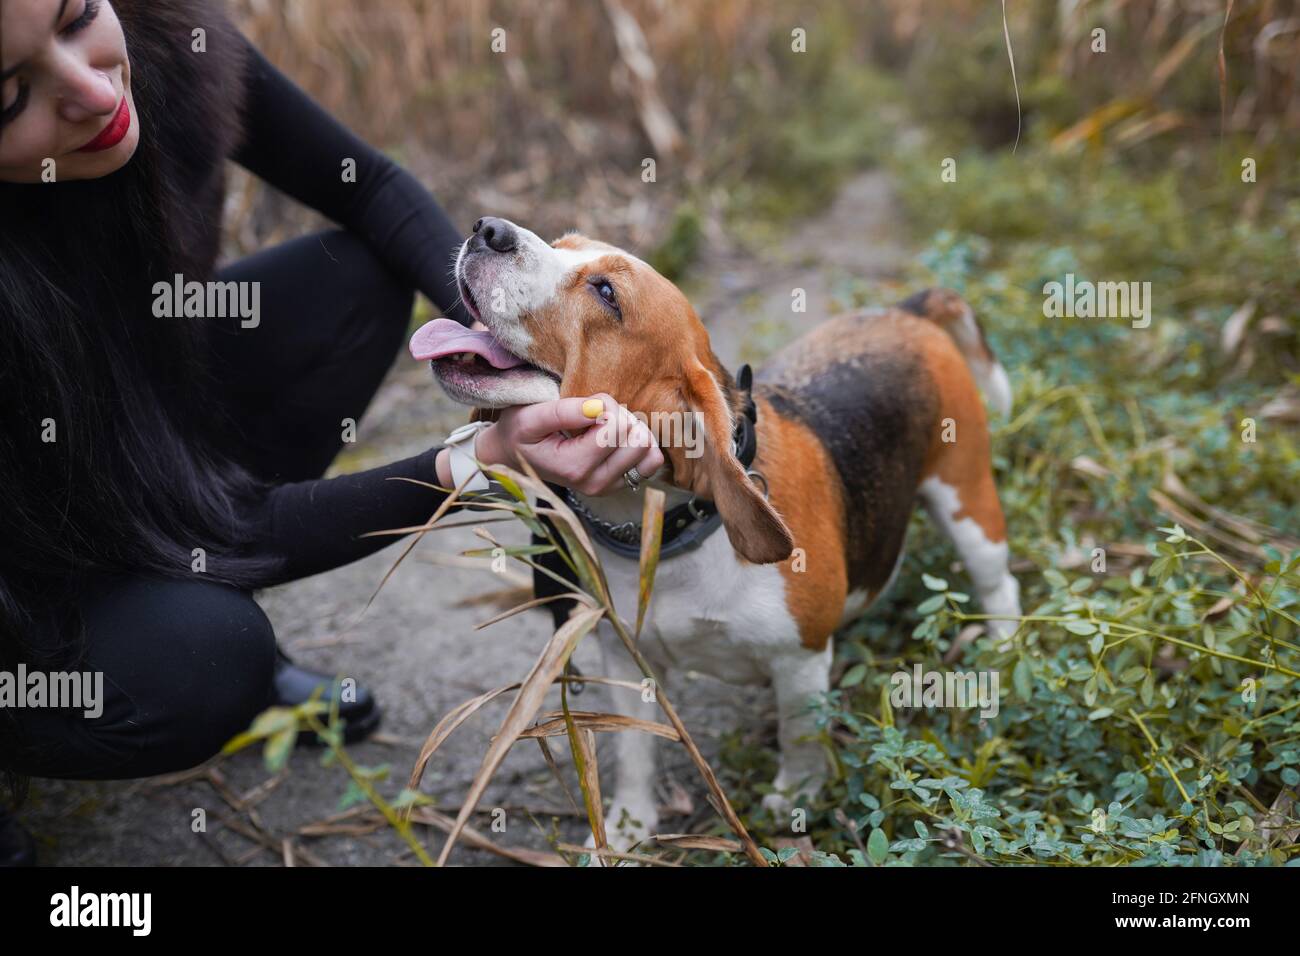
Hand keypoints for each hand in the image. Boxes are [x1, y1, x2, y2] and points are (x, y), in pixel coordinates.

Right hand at [450, 395, 664, 495]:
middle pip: (638, 439)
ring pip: (649, 451)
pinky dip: (640, 444)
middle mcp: (596, 483)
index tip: (584, 406)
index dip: (604, 405)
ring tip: (604, 428)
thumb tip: (599, 408)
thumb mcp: (530, 417)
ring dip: (631, 430)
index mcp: (574, 468)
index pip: (616, 426)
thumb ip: (563, 412)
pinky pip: (651, 462)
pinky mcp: (620, 484)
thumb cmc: (520, 433)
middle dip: (620, 417)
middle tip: (595, 417)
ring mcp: (610, 487)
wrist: (515, 457)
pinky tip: (618, 438)